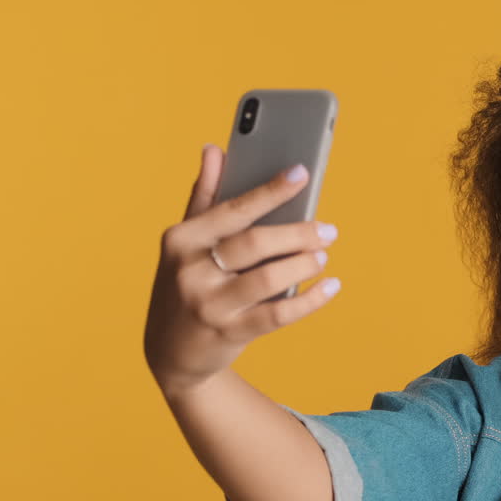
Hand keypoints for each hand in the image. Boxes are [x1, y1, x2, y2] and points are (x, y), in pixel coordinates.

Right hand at [142, 144, 340, 396]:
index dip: (270, 190)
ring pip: (268, 279)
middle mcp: (190, 271)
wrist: (170, 351)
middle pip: (255, 243)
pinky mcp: (229, 333)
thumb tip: (214, 149)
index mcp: (181, 239)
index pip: (233, 208)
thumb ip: (204, 196)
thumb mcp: (186, 242)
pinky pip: (278, 315)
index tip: (302, 172)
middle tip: (328, 230)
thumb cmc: (186, 283)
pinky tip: (330, 287)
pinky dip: (310, 300)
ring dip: (303, 265)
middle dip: (298, 234)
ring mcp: (209, 305)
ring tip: (322, 256)